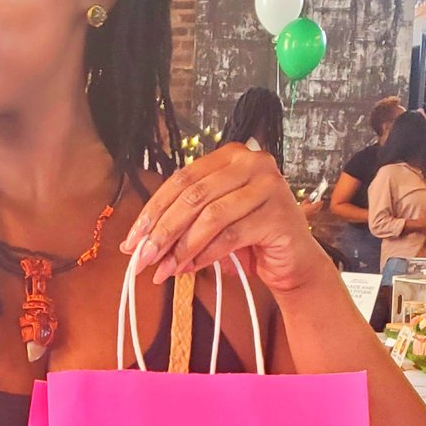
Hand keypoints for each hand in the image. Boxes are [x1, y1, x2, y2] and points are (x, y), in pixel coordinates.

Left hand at [120, 142, 329, 297]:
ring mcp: (268, 187)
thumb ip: (182, 221)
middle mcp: (252, 163)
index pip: (182, 179)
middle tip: (142, 258)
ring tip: (164, 269)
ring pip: (210, 217)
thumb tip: (137, 242)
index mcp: (230, 156)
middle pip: (194, 196)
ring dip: (181, 247)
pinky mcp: (277, 215)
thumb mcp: (212, 221)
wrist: (293, 262)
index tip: (131, 240)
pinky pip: (230, 236)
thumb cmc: (250, 239)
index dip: (153, 210)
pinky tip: (189, 268)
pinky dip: (205, 255)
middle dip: (162, 230)